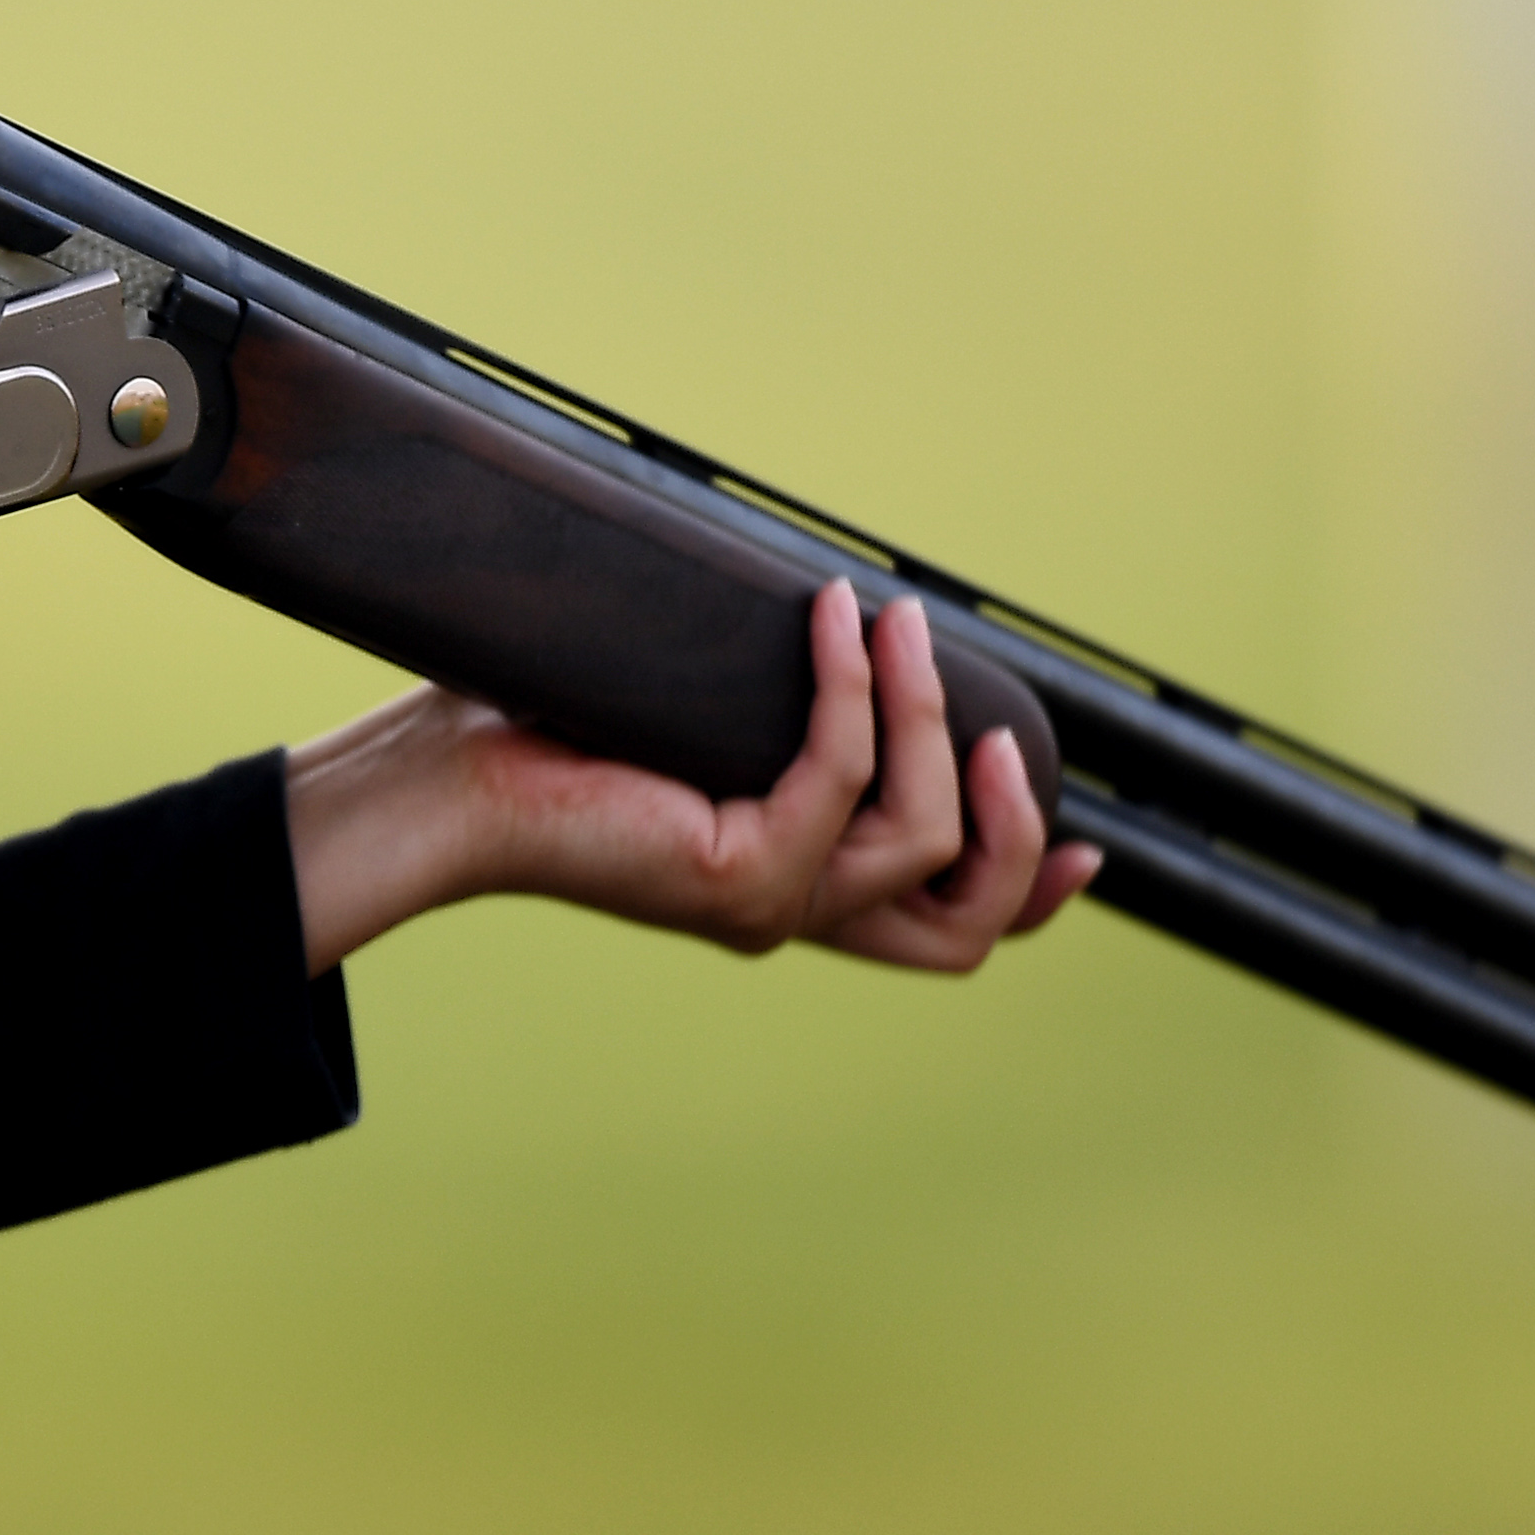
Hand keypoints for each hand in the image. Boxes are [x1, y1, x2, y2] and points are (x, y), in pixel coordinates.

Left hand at [284, 583, 1100, 977]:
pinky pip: (840, 782)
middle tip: (998, 734)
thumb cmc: (551, 726)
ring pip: (919, 838)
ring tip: (901, 625)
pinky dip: (853, 693)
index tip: (1089, 843)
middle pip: (964, 930)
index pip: (943, 927)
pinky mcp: (735, 883)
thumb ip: (783, 701)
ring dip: (927, 719)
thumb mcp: (704, 713)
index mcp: (793, 885)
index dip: (1029, 892)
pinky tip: (836, 621)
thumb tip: (850, 604)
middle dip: (1014, 836)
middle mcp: (791, 914)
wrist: (445, 776)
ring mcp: (768, 908)